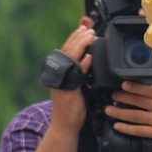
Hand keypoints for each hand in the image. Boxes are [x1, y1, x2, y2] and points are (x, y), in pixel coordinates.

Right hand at [26, 24, 94, 151]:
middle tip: (88, 28)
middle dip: (78, 37)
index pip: (68, 50)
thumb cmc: (74, 105)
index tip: (84, 26)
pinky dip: (81, 66)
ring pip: (70, 60)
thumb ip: (83, 70)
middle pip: (67, 51)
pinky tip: (88, 58)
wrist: (66, 125)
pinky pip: (75, 76)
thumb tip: (91, 56)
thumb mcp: (79, 84)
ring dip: (80, 46)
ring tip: (89, 36)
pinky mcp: (67, 91)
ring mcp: (62, 82)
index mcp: (62, 72)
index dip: (75, 37)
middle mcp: (59, 75)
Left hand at [106, 80, 151, 140]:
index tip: (123, 83)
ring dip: (121, 112)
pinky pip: (139, 131)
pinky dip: (127, 128)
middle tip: (112, 94)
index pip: (148, 89)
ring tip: (109, 109)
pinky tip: (117, 126)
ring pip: (135, 116)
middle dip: (124, 97)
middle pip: (138, 101)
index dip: (135, 86)